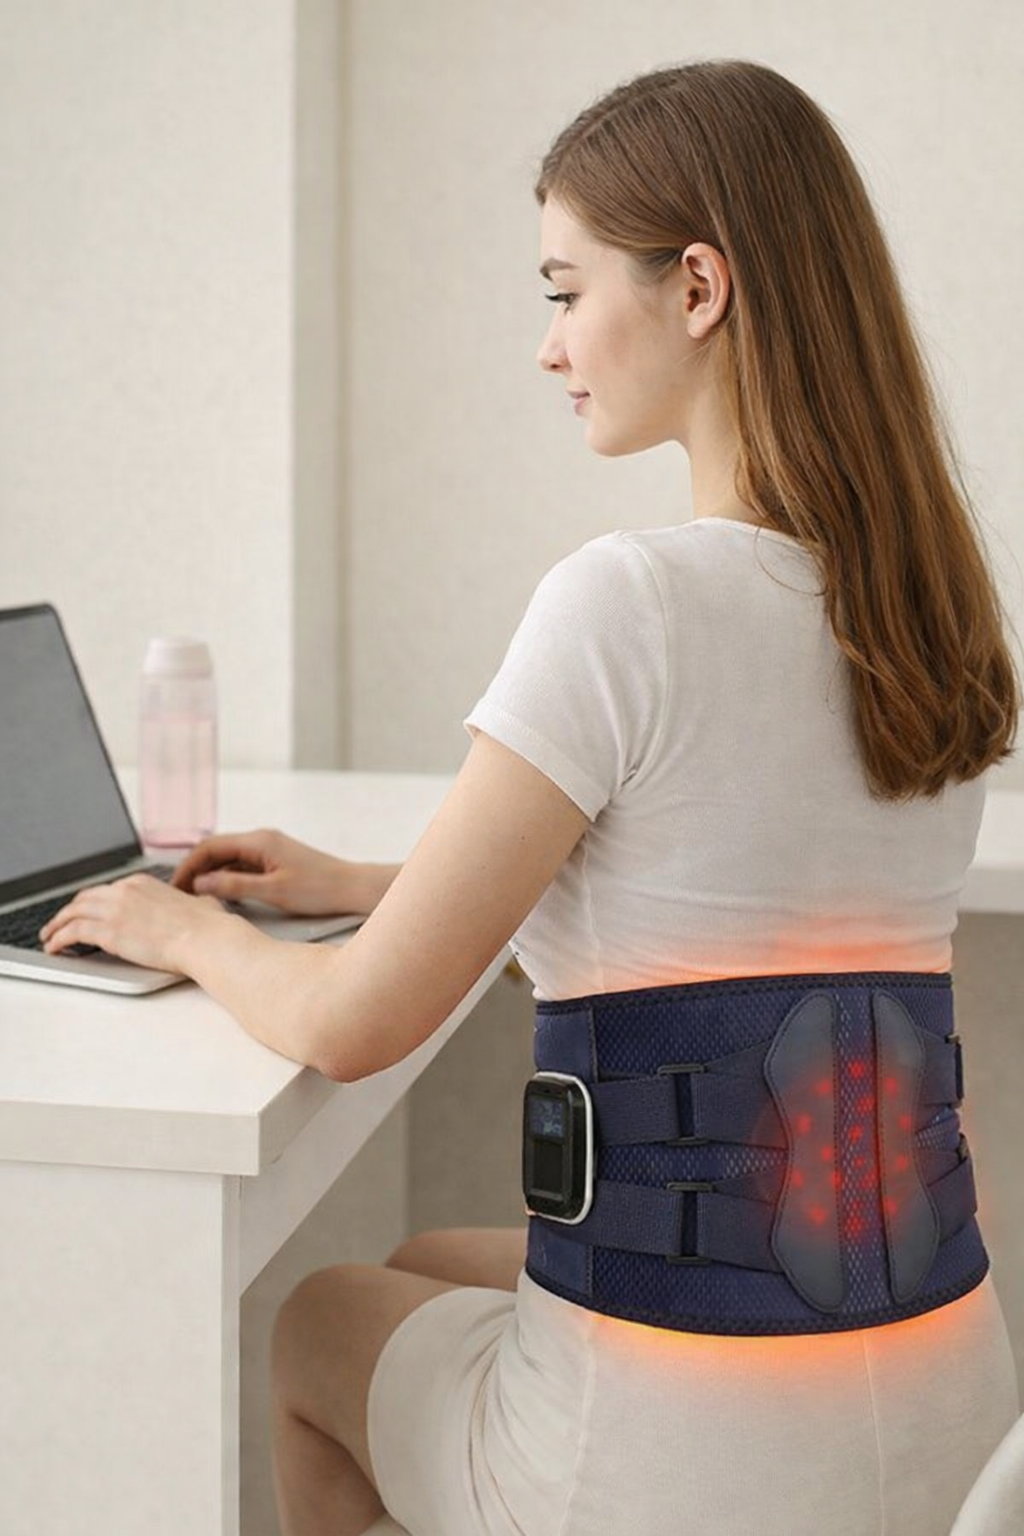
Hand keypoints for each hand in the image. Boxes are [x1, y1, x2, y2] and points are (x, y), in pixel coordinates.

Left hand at [38, 874, 228, 973]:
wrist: (206, 938)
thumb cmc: (209, 926)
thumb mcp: (200, 902)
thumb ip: (191, 901)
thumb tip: (198, 905)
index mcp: (142, 883)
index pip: (106, 890)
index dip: (91, 903)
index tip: (85, 912)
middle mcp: (124, 891)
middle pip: (85, 898)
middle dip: (69, 911)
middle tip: (60, 923)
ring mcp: (114, 910)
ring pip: (72, 913)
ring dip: (56, 925)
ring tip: (49, 937)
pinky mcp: (109, 932)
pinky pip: (72, 932)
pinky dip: (58, 939)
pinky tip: (54, 948)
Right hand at [170, 828, 359, 915]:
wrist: (352, 888)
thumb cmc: (320, 888)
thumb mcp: (272, 891)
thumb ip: (234, 885)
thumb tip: (201, 883)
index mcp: (259, 841)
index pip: (210, 846)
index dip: (188, 866)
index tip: (174, 887)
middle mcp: (261, 841)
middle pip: (215, 851)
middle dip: (195, 871)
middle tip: (179, 895)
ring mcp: (268, 851)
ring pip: (227, 860)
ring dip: (210, 876)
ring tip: (195, 899)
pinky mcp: (274, 862)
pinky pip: (241, 867)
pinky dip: (227, 880)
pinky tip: (221, 898)